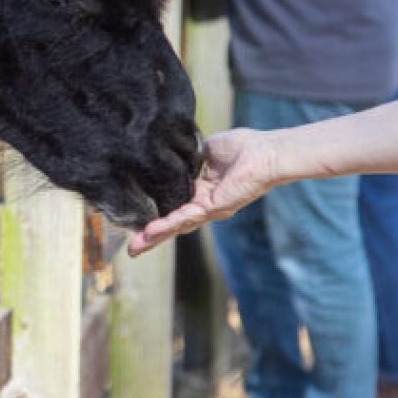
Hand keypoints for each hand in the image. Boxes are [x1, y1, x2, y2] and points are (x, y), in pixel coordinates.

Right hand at [127, 127, 280, 256]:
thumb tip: (168, 152)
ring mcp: (210, 209)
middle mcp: (205, 204)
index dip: (158, 213)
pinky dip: (167, 224)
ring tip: (135, 247)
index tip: (137, 220)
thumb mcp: (206, 149)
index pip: (175, 205)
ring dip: (156, 236)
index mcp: (203, 190)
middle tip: (132, 249)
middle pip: (174, 223)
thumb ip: (188, 156)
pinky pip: (186, 217)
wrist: (266, 152)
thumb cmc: (244, 147)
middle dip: (152, 236)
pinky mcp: (215, 208)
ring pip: (177, 225)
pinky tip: (151, 232)